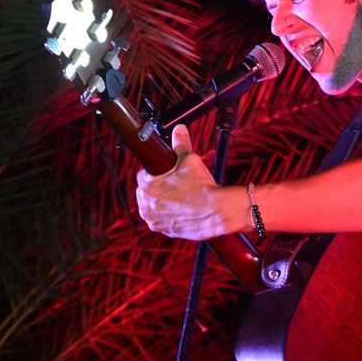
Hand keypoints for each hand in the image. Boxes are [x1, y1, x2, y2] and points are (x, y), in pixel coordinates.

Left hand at [135, 124, 224, 239]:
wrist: (217, 212)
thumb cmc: (202, 186)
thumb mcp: (190, 160)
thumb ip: (181, 144)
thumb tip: (179, 129)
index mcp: (147, 187)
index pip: (144, 175)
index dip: (157, 172)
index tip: (168, 173)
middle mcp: (145, 206)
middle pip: (146, 192)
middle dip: (158, 187)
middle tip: (176, 184)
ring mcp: (154, 221)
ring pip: (153, 206)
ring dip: (162, 202)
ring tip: (179, 197)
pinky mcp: (164, 231)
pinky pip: (161, 220)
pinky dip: (169, 215)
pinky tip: (181, 209)